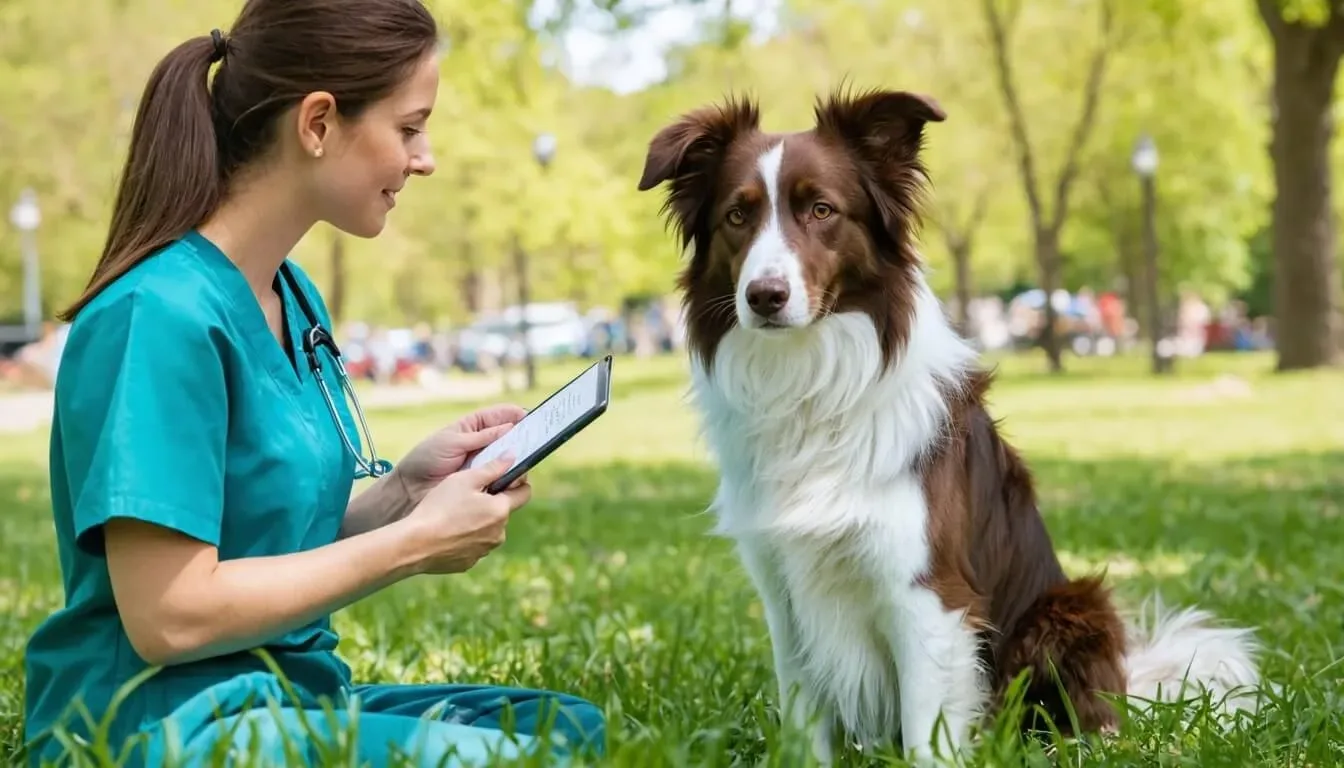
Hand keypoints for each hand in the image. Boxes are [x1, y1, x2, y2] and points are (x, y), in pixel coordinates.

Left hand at [393, 404, 528, 506]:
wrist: (411, 488)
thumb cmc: (427, 458)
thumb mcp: (453, 442)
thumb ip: (482, 436)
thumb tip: (510, 427)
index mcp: (473, 427)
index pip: (499, 416)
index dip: (514, 414)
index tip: (529, 416)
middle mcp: (482, 444)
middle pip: (509, 437)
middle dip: (522, 435)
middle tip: (534, 437)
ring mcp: (484, 463)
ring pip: (509, 457)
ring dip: (518, 456)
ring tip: (525, 455)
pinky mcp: (484, 482)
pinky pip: (503, 476)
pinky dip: (511, 475)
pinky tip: (517, 474)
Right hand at [400, 454, 531, 574]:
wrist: (414, 544)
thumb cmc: (439, 507)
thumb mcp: (465, 480)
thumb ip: (493, 467)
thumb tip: (512, 456)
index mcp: (500, 510)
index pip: (524, 493)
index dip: (516, 482)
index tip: (504, 476)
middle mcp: (498, 534)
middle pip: (502, 512)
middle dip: (491, 502)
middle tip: (468, 494)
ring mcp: (484, 550)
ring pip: (488, 530)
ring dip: (478, 521)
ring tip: (453, 513)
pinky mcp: (469, 563)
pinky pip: (472, 545)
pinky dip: (464, 538)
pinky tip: (446, 531)